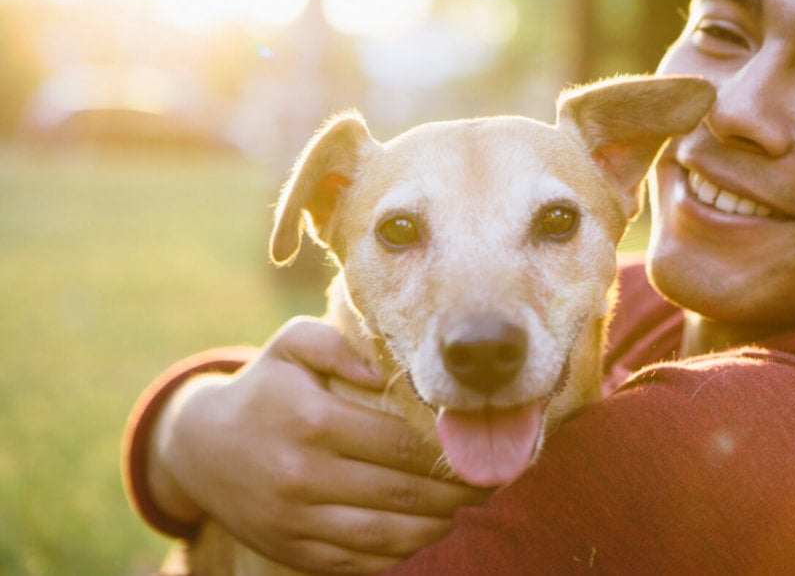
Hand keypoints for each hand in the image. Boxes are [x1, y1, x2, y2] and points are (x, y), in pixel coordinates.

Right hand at [148, 316, 487, 573]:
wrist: (200, 448)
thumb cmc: (264, 387)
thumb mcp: (292, 346)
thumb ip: (338, 346)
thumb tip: (385, 370)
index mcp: (312, 421)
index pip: (400, 442)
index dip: (446, 449)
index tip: (477, 445)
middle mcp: (304, 475)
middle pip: (402, 491)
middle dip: (455, 490)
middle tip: (489, 481)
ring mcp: (298, 520)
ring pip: (388, 533)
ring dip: (438, 525)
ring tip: (466, 507)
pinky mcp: (294, 551)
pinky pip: (362, 560)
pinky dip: (402, 550)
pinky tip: (428, 530)